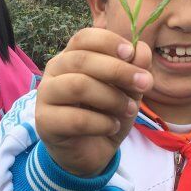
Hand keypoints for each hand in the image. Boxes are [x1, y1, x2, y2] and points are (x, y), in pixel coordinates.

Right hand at [35, 28, 152, 176]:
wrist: (91, 152)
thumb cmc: (106, 115)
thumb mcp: (127, 91)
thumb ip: (135, 69)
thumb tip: (140, 49)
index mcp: (72, 57)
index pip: (84, 38)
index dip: (108, 42)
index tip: (130, 53)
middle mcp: (54, 72)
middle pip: (81, 59)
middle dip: (118, 70)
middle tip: (145, 83)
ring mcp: (45, 96)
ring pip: (78, 86)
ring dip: (112, 98)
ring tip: (129, 110)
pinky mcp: (45, 122)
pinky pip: (76, 119)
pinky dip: (102, 123)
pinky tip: (111, 127)